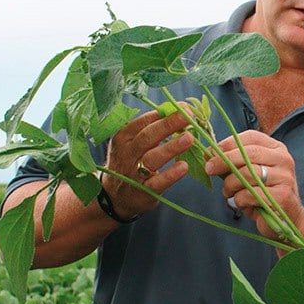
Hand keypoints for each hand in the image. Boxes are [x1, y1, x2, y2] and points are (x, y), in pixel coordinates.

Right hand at [101, 105, 193, 219]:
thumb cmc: (131, 162)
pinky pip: (157, 182)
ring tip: (189, 138)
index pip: (143, 122)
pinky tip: (184, 166)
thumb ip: (152, 129)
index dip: (164, 114)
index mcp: (124, 136)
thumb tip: (181, 111)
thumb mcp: (133, 143)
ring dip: (171, 148)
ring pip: (152, 158)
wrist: (114, 196)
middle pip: (147, 137)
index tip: (184, 107)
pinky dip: (170, 174)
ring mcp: (133, 173)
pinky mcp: (142, 192)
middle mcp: (126, 153)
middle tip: (188, 117)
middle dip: (168, 125)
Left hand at [205, 130, 303, 239]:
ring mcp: (285, 177)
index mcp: (277, 149)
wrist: (287, 219)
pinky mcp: (282, 196)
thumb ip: (235, 162)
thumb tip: (209, 154)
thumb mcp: (250, 174)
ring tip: (228, 192)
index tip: (211, 152)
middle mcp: (283, 159)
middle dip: (223, 160)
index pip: (251, 137)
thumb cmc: (265, 195)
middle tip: (209, 169)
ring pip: (246, 174)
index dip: (229, 143)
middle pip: (248, 153)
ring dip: (230, 185)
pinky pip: (250, 194)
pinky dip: (239, 200)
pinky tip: (241, 203)